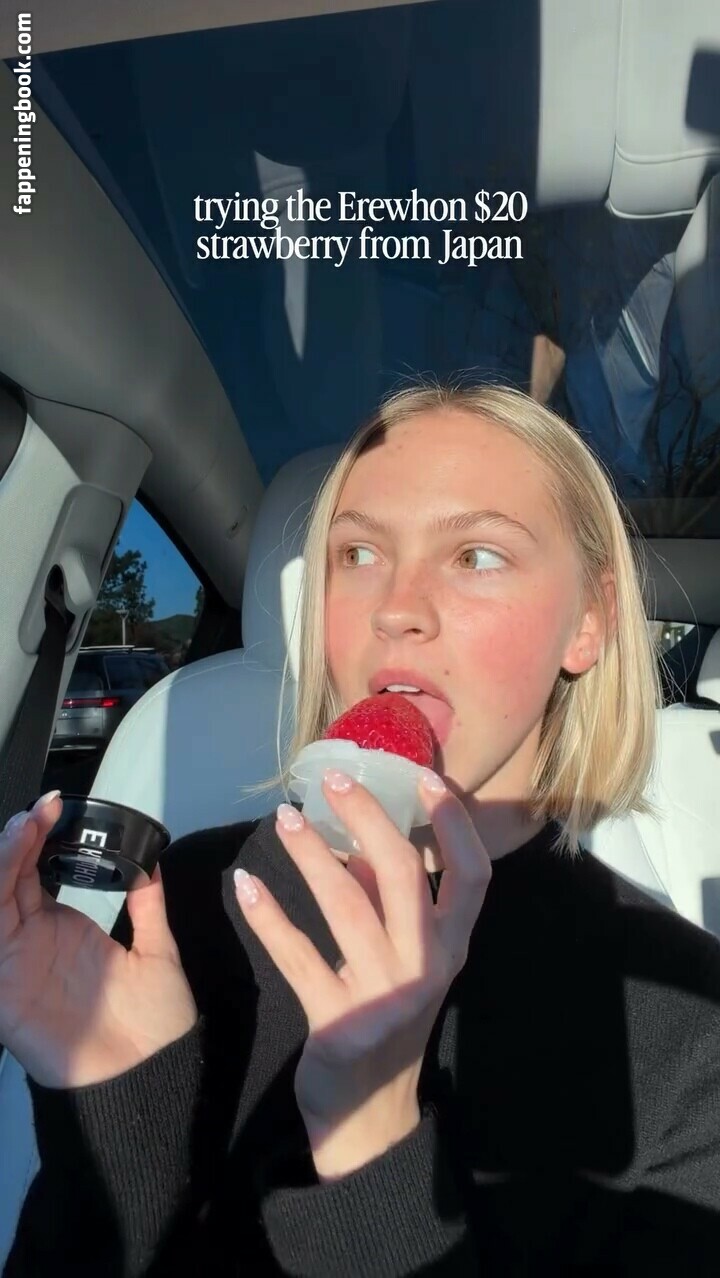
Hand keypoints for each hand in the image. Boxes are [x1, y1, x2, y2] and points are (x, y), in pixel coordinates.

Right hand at [0, 793, 196, 1088]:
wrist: (150, 1074)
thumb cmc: (153, 1021)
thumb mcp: (154, 948)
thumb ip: (148, 904)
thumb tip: (151, 861)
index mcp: (61, 927)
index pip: (34, 870)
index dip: (38, 836)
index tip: (55, 805)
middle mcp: (30, 940)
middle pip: (7, 879)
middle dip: (18, 840)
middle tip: (38, 811)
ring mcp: (13, 962)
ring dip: (4, 862)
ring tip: (24, 829)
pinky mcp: (2, 990)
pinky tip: (4, 873)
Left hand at [234, 768, 490, 1178]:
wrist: (369, 1116)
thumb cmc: (388, 1018)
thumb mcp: (404, 958)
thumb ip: (391, 901)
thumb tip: (366, 834)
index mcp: (452, 946)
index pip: (473, 875)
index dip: (454, 823)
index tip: (425, 778)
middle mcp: (428, 965)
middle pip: (405, 874)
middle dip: (368, 817)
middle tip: (331, 781)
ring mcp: (386, 995)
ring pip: (347, 905)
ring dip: (311, 855)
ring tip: (284, 819)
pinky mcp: (340, 1023)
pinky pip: (299, 957)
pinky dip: (270, 917)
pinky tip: (247, 886)